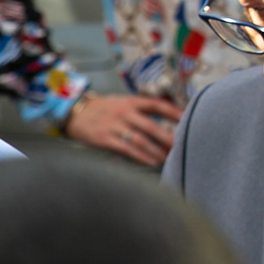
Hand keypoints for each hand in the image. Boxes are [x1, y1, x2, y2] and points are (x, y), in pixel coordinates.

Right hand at [65, 94, 181, 166]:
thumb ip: (142, 108)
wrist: (75, 113)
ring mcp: (113, 126)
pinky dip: (141, 156)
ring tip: (169, 158)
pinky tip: (152, 162)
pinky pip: (126, 149)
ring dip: (156, 151)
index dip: (173, 112)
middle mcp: (123, 112)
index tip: (187, 119)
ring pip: (140, 140)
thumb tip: (168, 116)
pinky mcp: (104, 139)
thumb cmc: (104, 109)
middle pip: (151, 126)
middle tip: (181, 146)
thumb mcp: (122, 101)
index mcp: (130, 101)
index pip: (156, 104)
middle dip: (168, 138)